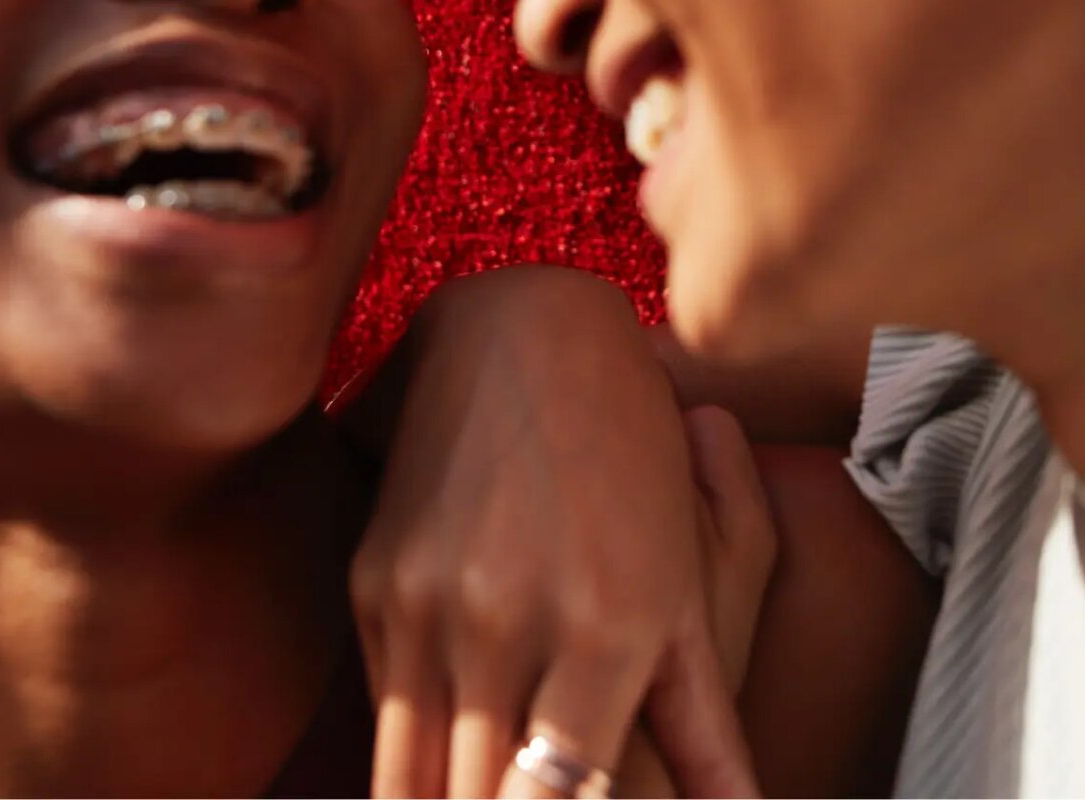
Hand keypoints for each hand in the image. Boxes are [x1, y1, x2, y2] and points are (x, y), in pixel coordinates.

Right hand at [349, 268, 769, 798]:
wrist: (526, 331)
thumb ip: (709, 715)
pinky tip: (439, 766)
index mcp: (605, 636)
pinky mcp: (374, 577)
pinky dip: (407, 748)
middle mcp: (506, 625)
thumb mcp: (701, 570)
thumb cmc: (637, 454)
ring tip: (475, 792)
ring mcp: (429, 600)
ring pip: (405, 777)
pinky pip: (384, 701)